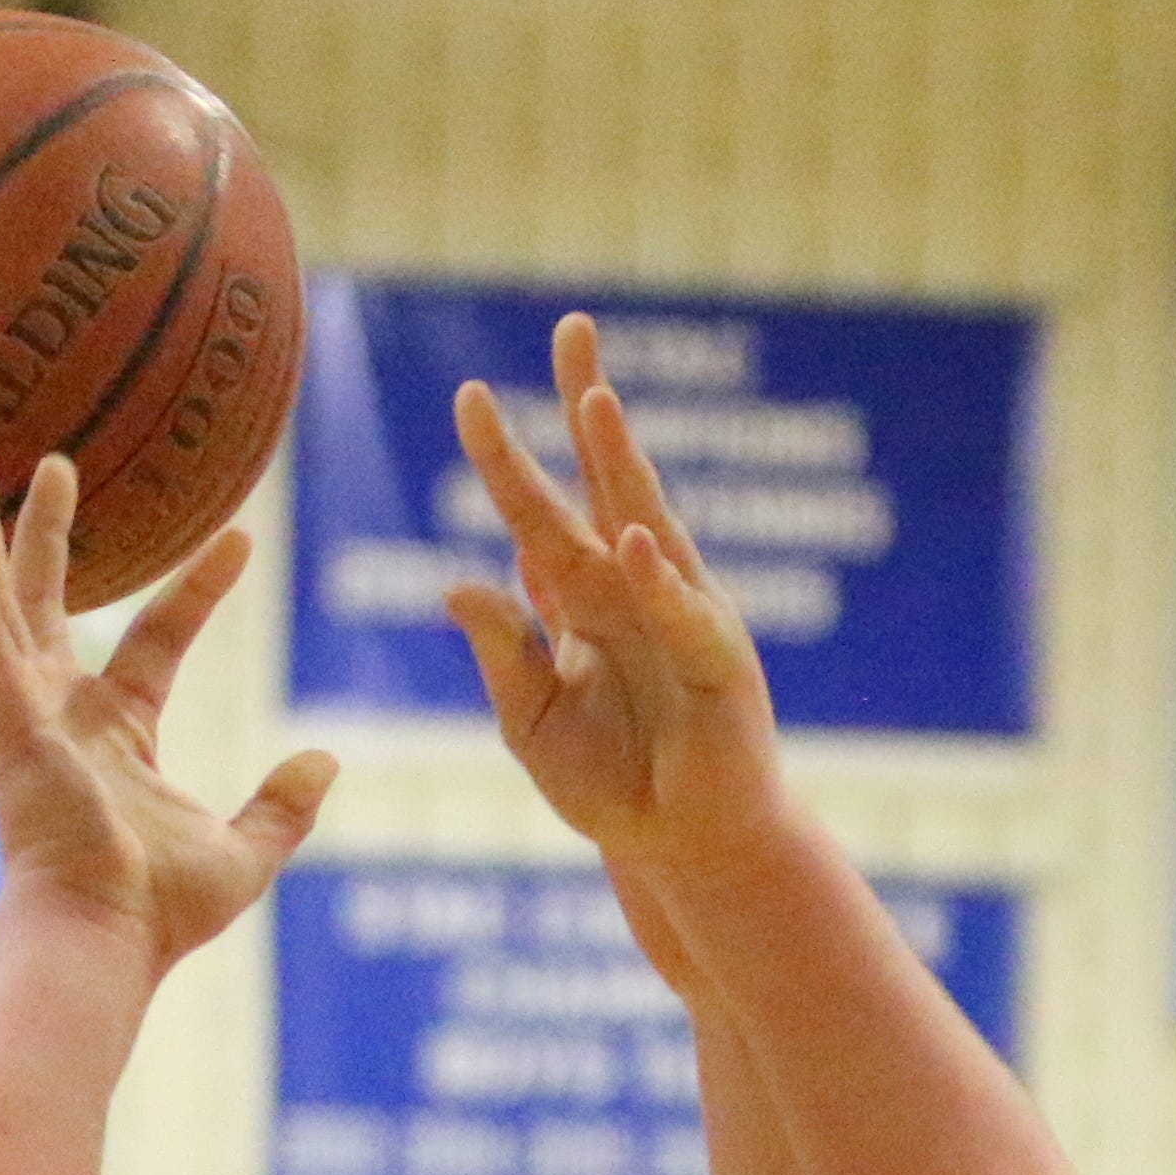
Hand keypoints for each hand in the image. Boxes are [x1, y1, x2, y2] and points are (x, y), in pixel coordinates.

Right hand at [0, 447, 335, 971]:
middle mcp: (60, 716)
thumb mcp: (244, 853)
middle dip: (51, 534)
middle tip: (56, 463)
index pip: (157, 641)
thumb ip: (283, 808)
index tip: (240, 539)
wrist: (102, 941)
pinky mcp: (4, 720)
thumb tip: (327, 759)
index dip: (198, 589)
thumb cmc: (158, 914)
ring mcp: (25, 714)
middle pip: (51, 603)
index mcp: (115, 738)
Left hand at [445, 313, 785, 864]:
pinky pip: (684, 615)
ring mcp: (682, 614)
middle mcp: (635, 586)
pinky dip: (660, 583)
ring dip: (624, 464)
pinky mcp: (720, 661)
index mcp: (582, 595)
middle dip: (589, 404)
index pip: (536, 510)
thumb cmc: (611, 783)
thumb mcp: (531, 720)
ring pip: (649, 523)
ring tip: (596, 404)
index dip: (504, 455)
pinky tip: (633, 545)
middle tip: (571, 327)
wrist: (682, 847)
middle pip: (607, 480)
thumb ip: (501, 654)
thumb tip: (456, 585)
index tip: (469, 393)